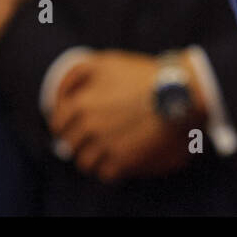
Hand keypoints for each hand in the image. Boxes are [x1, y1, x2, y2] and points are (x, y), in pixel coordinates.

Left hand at [48, 51, 201, 183]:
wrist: (178, 90)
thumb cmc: (142, 74)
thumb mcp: (106, 62)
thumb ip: (78, 74)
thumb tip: (61, 92)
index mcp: (81, 103)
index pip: (58, 124)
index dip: (64, 126)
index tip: (72, 127)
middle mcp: (90, 126)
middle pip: (70, 146)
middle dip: (79, 142)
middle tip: (91, 138)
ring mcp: (106, 145)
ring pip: (86, 163)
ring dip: (93, 157)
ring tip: (104, 151)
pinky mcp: (124, 160)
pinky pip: (106, 174)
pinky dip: (110, 169)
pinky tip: (119, 158)